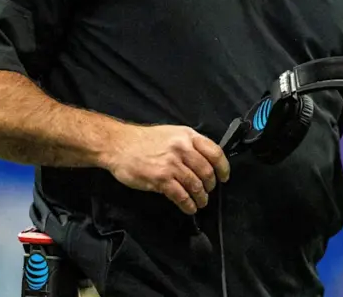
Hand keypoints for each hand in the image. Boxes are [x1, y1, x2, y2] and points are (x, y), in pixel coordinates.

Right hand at [105, 124, 229, 214]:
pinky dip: (188, 205)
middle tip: (208, 192)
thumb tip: (205, 160)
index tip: (224, 177)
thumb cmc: (144, 140)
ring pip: (196, 185)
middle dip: (211, 186)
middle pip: (207, 171)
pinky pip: (181, 196)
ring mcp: (171, 164)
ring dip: (201, 198)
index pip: (215, 152)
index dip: (223, 168)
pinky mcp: (160, 179)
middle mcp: (182, 148)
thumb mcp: (171, 133)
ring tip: (201, 203)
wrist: (118, 145)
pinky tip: (189, 208)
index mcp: (187, 136)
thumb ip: (189, 144)